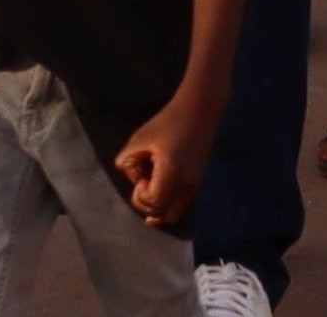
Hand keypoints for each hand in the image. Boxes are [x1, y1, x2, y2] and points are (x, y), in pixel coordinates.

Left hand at [113, 99, 220, 230]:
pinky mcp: (197, 184)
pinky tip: (158, 198)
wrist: (198, 112)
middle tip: (143, 182)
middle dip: (147, 203)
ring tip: (148, 192)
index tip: (140, 174)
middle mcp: (186, 185)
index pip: (152, 201)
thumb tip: (134, 179)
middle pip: (162, 213)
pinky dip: (168, 206)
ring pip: (173, 214)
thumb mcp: (139, 139)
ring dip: (158, 209)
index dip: (140, 194)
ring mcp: (195, 186)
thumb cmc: (167, 123)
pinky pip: (181, 206)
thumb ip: (128, 163)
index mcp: (172, 173)